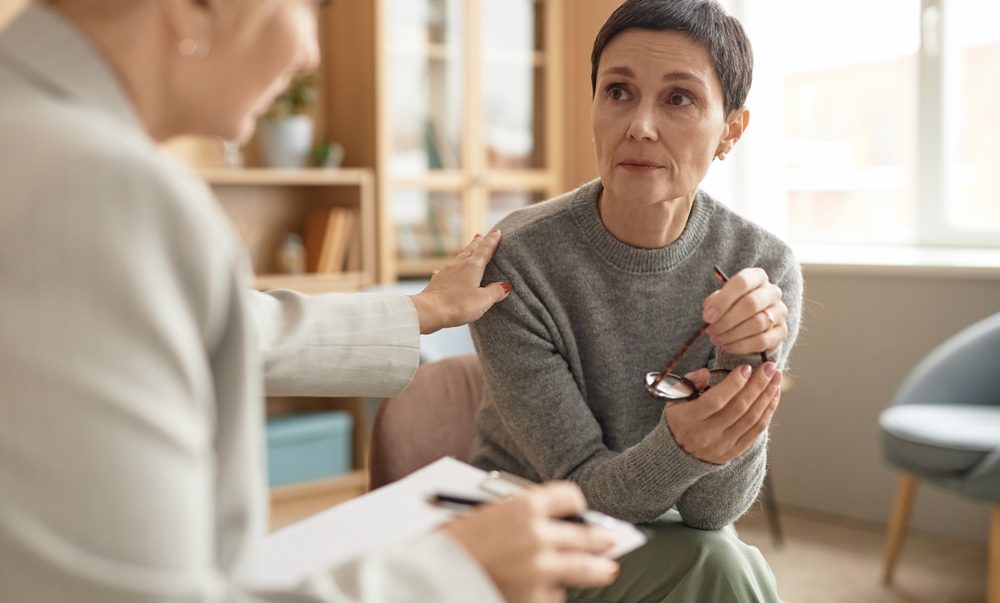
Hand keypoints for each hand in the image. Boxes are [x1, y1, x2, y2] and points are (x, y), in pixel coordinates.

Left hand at [408, 230, 510, 333]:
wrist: (429, 310)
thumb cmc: (458, 305)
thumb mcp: (482, 300)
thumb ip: (495, 292)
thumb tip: (505, 285)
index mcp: (473, 266)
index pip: (485, 250)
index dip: (492, 240)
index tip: (497, 231)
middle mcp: (459, 265)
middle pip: (470, 250)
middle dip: (477, 242)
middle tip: (480, 236)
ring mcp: (446, 271)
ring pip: (459, 257)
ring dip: (466, 252)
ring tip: (469, 250)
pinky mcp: (438, 280)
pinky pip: (450, 268)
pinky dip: (456, 265)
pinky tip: (453, 270)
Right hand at [440, 482, 618, 602]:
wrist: (433, 577)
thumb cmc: (453, 543)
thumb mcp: (488, 515)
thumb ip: (521, 517)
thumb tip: (554, 525)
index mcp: (524, 506)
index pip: (570, 498)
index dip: (576, 505)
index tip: (579, 511)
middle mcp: (538, 535)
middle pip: (586, 535)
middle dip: (601, 539)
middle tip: (611, 541)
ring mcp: (540, 570)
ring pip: (583, 570)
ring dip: (595, 571)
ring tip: (607, 571)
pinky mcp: (535, 599)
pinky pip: (556, 596)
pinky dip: (551, 593)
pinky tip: (544, 590)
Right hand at [664, 363, 781, 464]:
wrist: (678, 453)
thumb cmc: (679, 419)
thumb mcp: (675, 399)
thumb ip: (689, 382)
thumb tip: (706, 372)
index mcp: (689, 419)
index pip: (715, 400)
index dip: (733, 383)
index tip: (746, 367)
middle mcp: (706, 434)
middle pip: (738, 408)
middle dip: (757, 385)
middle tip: (770, 367)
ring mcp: (722, 445)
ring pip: (751, 418)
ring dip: (766, 396)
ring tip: (776, 378)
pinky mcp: (734, 451)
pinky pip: (756, 430)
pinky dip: (768, 411)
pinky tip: (774, 396)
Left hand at [702, 267, 787, 354]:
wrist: (748, 321)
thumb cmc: (731, 305)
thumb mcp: (720, 299)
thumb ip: (714, 302)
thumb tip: (710, 314)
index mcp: (757, 277)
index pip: (742, 283)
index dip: (722, 301)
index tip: (707, 317)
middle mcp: (772, 292)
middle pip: (750, 304)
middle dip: (726, 321)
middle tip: (711, 331)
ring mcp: (780, 312)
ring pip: (757, 324)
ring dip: (732, 335)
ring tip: (717, 340)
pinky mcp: (782, 332)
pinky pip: (762, 341)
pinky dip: (741, 346)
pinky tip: (727, 347)